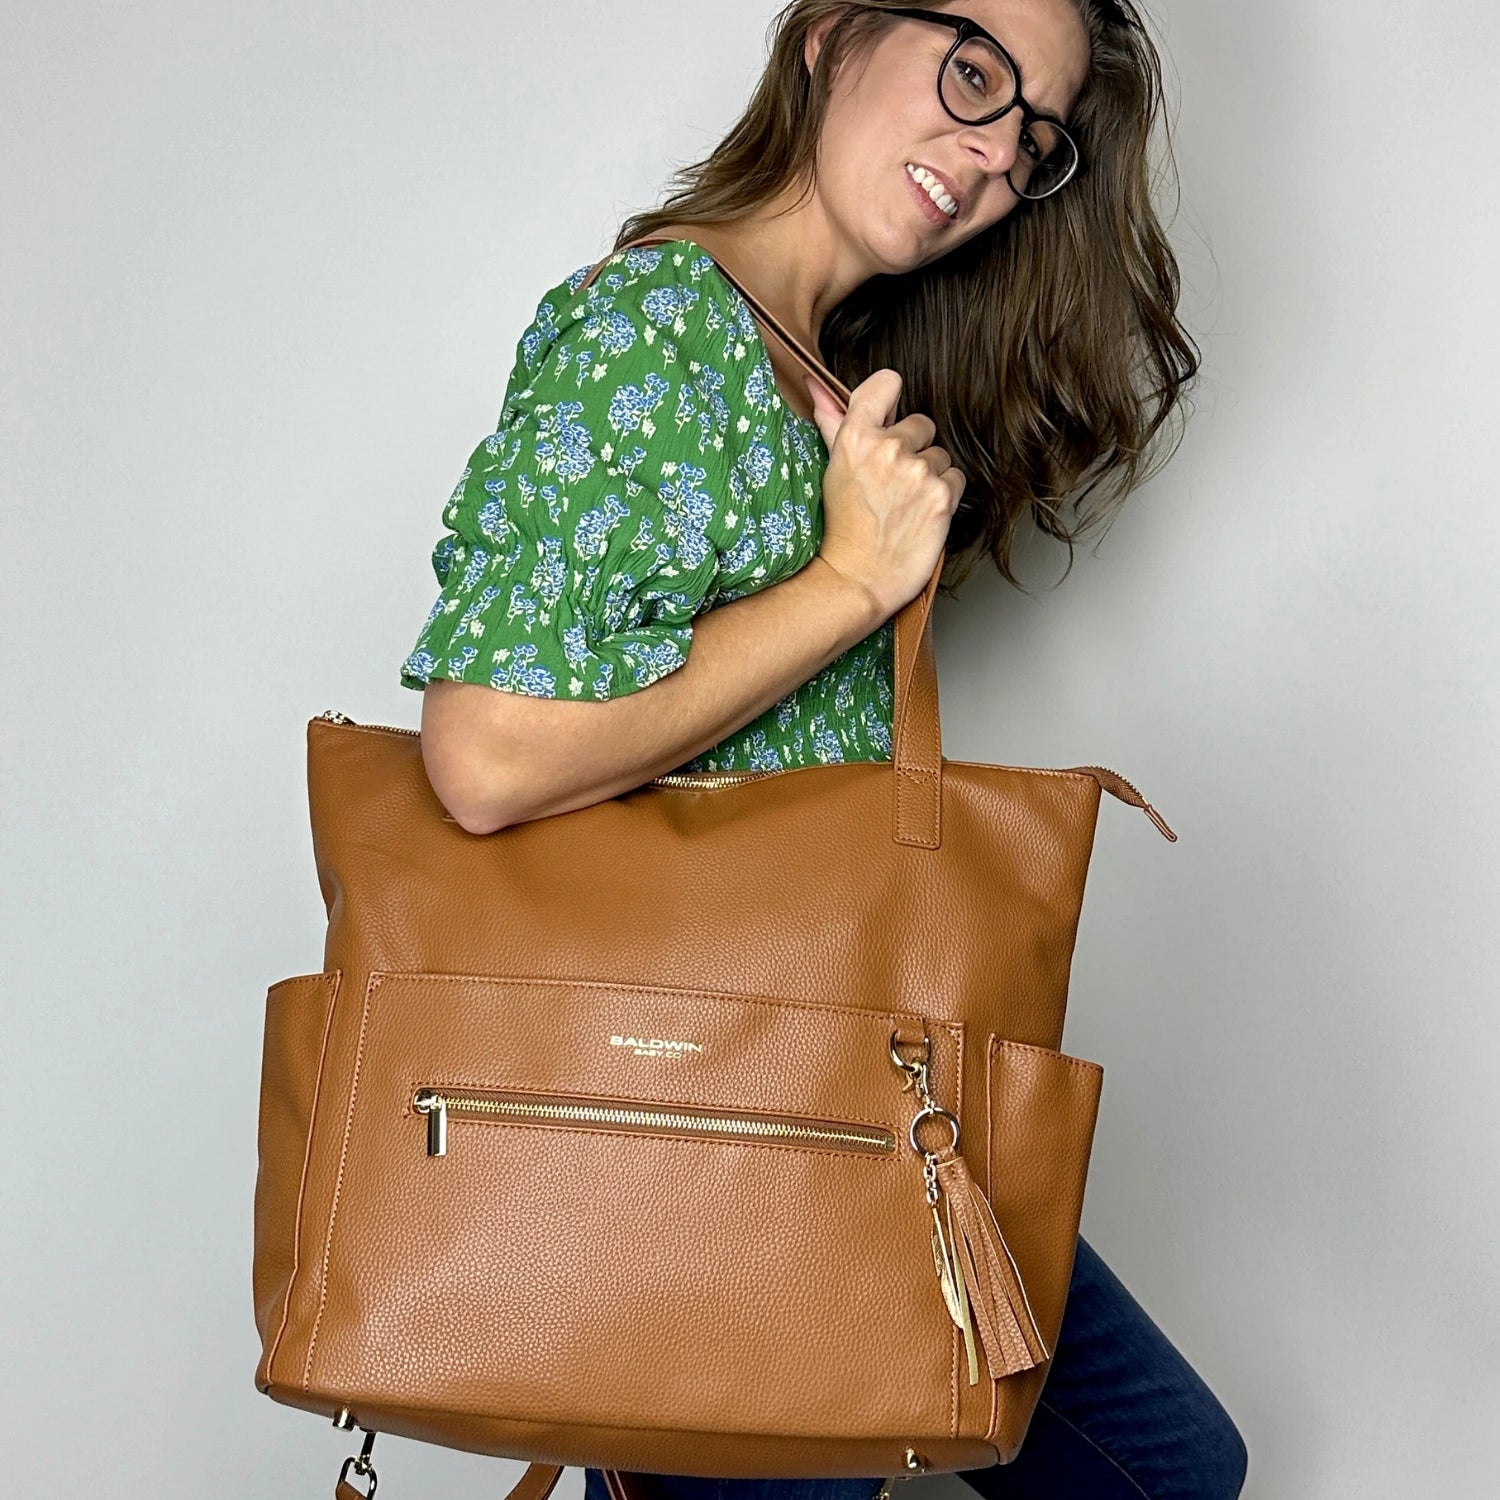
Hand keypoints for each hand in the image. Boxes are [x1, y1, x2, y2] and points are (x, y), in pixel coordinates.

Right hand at [805, 367, 962, 622]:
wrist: (858, 578)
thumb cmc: (843, 525)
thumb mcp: (833, 467)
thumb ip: (831, 420)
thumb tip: (818, 384)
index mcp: (856, 436)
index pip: (887, 383)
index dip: (891, 399)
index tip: (888, 421)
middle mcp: (888, 449)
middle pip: (921, 424)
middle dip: (912, 449)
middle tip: (892, 484)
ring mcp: (917, 472)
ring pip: (940, 455)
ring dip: (929, 476)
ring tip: (906, 504)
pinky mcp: (941, 496)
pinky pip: (955, 479)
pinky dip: (944, 496)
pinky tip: (921, 514)